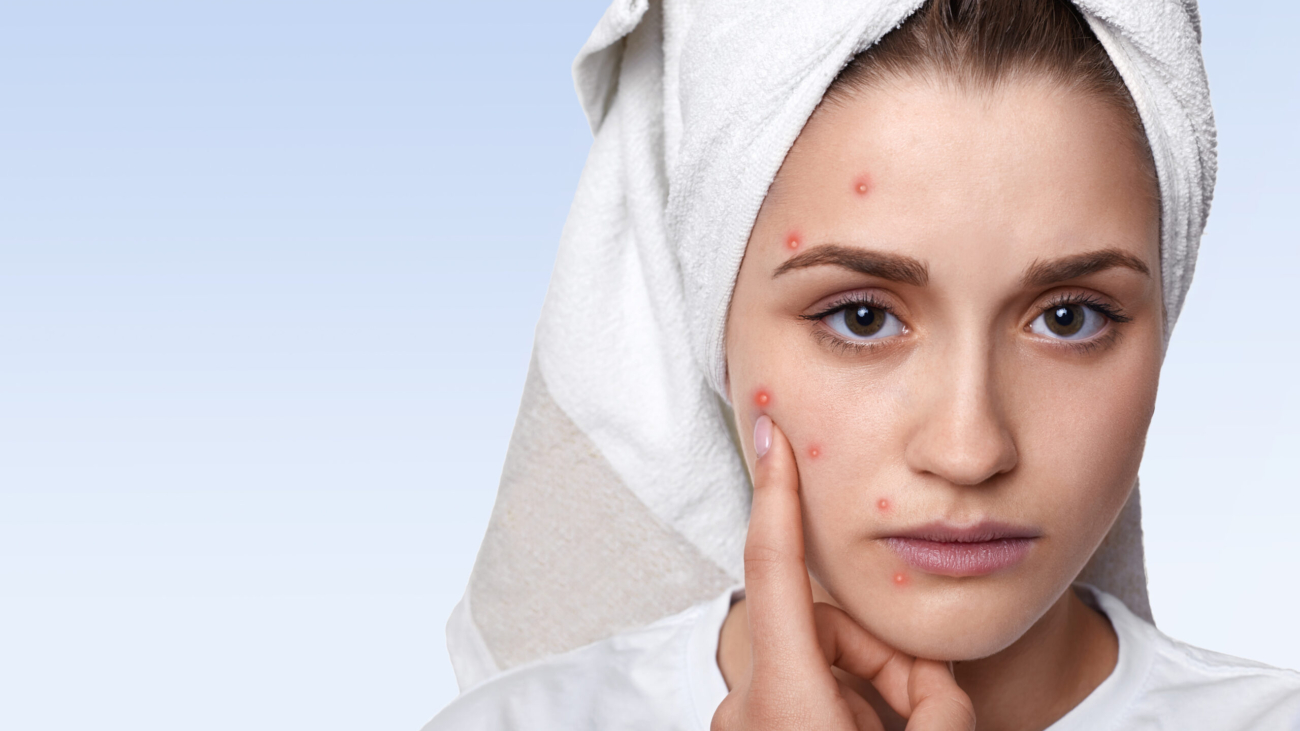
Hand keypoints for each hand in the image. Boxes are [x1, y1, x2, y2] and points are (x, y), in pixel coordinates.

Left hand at [712, 416, 974, 730]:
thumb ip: (941, 703)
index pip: (774, 569)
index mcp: (780, 701)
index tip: (771, 436)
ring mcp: (745, 725)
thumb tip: (938, 681)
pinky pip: (811, 695)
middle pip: (827, 626)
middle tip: (925, 715)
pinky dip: (848, 709)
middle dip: (885, 659)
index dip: (777, 495)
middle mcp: (748, 705)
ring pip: (826, 661)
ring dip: (874, 688)